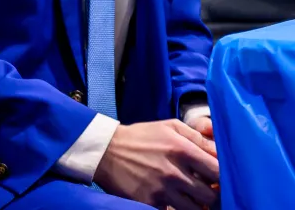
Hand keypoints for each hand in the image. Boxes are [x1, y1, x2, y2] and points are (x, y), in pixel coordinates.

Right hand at [94, 119, 218, 209]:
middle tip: (205, 191)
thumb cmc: (142, 137)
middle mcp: (174, 172)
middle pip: (211, 196)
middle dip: (211, 195)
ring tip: (190, 198)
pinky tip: (173, 201)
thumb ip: (198, 137)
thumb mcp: (169, 126)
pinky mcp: (150, 202)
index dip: (223, 178)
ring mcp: (162, 190)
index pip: (219, 172)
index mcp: (182, 149)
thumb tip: (220, 151)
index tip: (217, 178)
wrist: (105, 150)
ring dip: (196, 206)